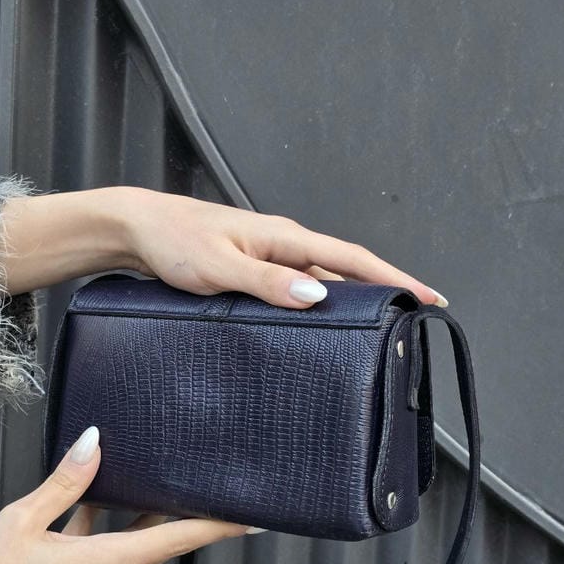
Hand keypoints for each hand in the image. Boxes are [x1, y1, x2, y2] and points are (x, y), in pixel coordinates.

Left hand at [0, 185, 446, 306]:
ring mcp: (270, 258)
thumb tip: (317, 294)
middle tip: (413, 326)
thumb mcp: (217, 266)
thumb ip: (265, 282)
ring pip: (324, 281)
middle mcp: (283, 245)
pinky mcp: (254, 271)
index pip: (352, 259)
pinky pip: (299, 289)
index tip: (429, 297)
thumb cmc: (171, 240)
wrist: (134, 231)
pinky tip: (321, 328)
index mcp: (284, 238)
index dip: (394, 278)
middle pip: (347, 270)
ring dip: (353, 303)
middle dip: (384, 294)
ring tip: (378, 333)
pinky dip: (319, 306)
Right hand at [0, 426, 258, 563]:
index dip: (218, 526)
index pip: (178, 539)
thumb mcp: (25, 520)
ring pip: (135, 543)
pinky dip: (109, 525)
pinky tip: (91, 498)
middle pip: (164, 540)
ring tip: (160, 481)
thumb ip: (65, 482)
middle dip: (191, 515)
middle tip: (213, 487)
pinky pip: (106, 548)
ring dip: (149, 516)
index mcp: (108, 562)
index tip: (254, 519)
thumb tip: (93, 442)